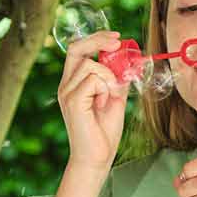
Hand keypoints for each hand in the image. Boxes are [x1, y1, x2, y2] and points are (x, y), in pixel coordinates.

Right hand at [56, 29, 129, 170]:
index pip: (78, 50)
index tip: (116, 37)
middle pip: (77, 48)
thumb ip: (118, 80)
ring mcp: (67, 92)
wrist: (97, 158)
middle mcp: (66, 85)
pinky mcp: (72, 101)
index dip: (96, 39)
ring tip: (109, 98)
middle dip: (99, 40)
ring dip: (109, 77)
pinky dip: (105, 88)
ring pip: (91, 65)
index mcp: (73, 83)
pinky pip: (93, 79)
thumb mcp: (115, 99)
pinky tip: (103, 104)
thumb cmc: (104, 132)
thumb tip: (129, 60)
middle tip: (117, 42)